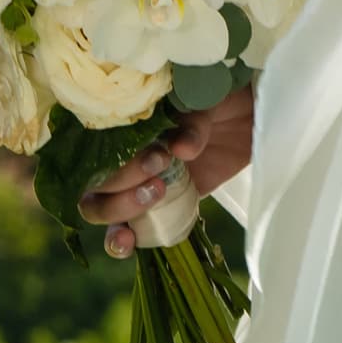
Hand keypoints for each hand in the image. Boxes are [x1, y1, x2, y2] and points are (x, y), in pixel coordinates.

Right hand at [80, 87, 254, 259]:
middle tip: (159, 177)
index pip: (94, 149)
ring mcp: (139, 184)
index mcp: (124, 125)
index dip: (116, 161)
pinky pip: (133, 229)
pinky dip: (125, 240)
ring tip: (153, 199)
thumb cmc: (217, 100)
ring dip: (117, 212)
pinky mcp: (161, 207)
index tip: (157, 156)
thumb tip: (181, 148)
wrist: (248, 117)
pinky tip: (130, 243)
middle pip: (95, 185)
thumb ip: (192, 124)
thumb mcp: (204, 103)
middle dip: (120, 187)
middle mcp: (124, 156)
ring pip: (102, 209)